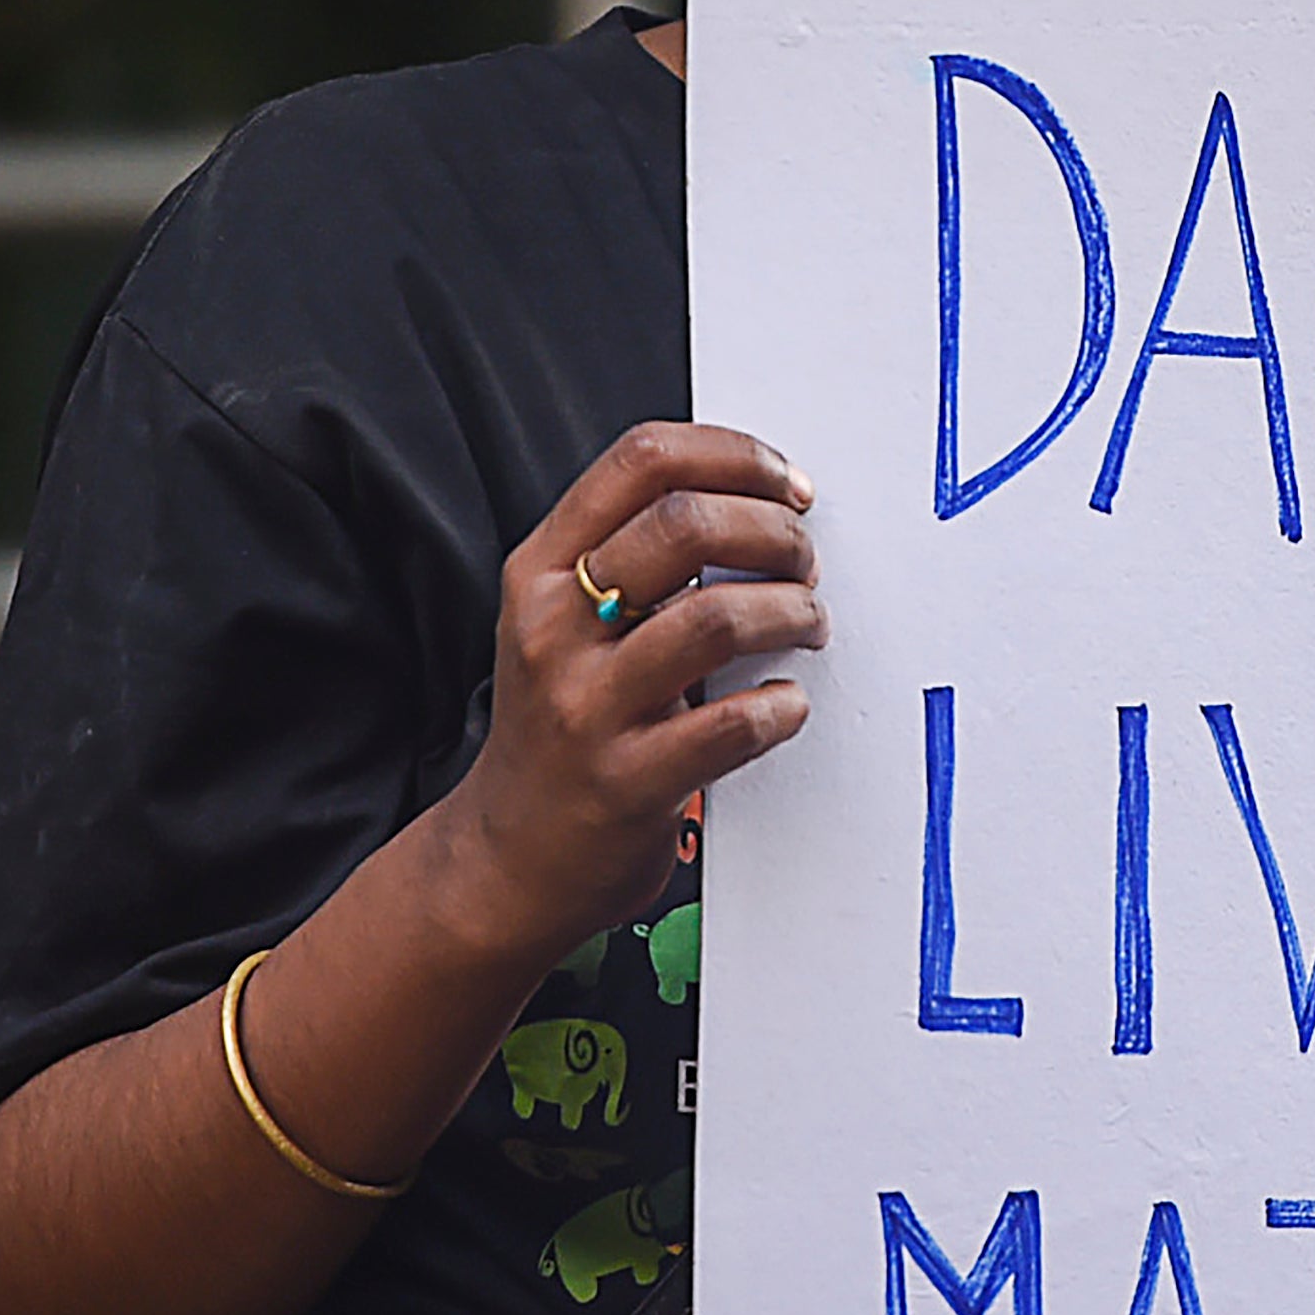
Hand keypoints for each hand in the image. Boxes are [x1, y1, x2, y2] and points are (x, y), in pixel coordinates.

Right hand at [439, 422, 825, 966]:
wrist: (507, 859)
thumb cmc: (557, 728)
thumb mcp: (560, 621)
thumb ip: (632, 560)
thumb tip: (755, 504)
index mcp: (540, 569)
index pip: (641, 460)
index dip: (734, 455)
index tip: (786, 483)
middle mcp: (553, 626)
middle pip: (685, 523)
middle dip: (773, 531)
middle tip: (803, 561)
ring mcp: (585, 705)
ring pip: (715, 617)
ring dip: (790, 610)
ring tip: (807, 625)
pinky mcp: (626, 781)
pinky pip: (731, 726)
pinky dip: (781, 707)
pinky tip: (786, 704)